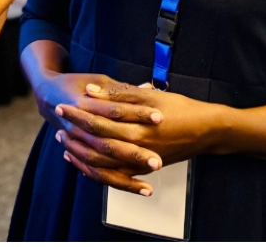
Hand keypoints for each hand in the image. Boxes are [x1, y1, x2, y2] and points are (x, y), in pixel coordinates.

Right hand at [31, 71, 163, 194]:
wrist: (49, 94)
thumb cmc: (78, 84)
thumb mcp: (99, 80)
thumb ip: (122, 89)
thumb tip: (148, 88)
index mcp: (82, 103)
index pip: (113, 110)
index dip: (136, 113)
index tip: (160, 118)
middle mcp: (76, 126)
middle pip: (106, 143)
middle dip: (132, 154)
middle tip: (157, 161)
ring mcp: (75, 142)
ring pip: (99, 164)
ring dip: (125, 179)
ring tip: (148, 188)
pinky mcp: (77, 153)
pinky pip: (95, 173)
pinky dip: (116, 182)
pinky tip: (137, 188)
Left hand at [56, 81, 228, 166]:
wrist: (207, 131)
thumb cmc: (180, 108)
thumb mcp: (150, 96)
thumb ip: (119, 94)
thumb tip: (91, 91)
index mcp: (136, 129)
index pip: (97, 122)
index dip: (77, 113)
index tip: (62, 104)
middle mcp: (136, 150)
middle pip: (95, 144)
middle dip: (74, 133)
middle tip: (57, 122)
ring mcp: (140, 163)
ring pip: (102, 165)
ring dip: (80, 154)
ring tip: (64, 144)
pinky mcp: (143, 169)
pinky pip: (114, 175)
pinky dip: (96, 169)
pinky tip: (83, 161)